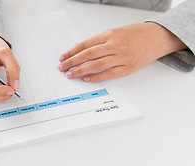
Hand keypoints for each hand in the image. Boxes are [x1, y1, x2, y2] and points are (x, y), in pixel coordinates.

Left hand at [58, 22, 186, 81]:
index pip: (85, 44)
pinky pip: (108, 74)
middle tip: (62, 68)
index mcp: (110, 34)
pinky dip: (96, 77)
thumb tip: (81, 50)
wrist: (157, 37)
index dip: (72, 52)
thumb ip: (99, 41)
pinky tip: (86, 78)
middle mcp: (114, 45)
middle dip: (72, 62)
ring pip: (96, 65)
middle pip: (88, 55)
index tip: (63, 57)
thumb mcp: (116, 32)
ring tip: (70, 74)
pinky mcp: (128, 67)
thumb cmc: (136, 34)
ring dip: (81, 71)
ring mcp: (122, 57)